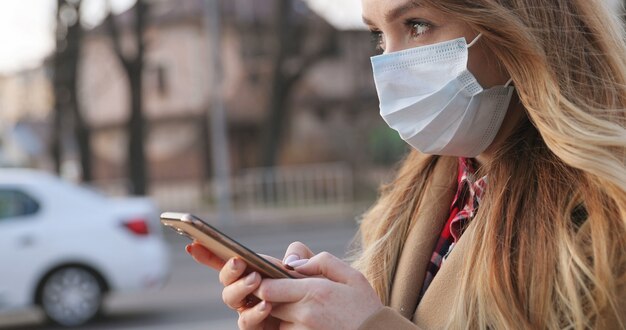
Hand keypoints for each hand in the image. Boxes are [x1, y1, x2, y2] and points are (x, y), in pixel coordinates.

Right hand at [186, 241, 315, 328]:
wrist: (326, 315)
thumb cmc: (317, 290)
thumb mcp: (312, 266)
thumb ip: (300, 254)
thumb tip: (289, 261)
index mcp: (254, 273)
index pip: (227, 262)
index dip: (208, 254)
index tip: (193, 244)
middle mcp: (247, 292)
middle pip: (225, 281)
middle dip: (229, 270)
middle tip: (241, 263)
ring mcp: (250, 311)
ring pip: (231, 300)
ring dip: (240, 288)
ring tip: (256, 281)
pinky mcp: (258, 328)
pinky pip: (247, 322)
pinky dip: (254, 312)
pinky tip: (266, 304)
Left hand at [255, 251, 383, 329]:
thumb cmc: (365, 307)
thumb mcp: (352, 276)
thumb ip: (322, 262)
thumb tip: (294, 263)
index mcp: (314, 292)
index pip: (268, 289)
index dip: (262, 283)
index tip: (266, 278)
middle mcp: (305, 314)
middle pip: (268, 305)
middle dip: (272, 297)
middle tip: (285, 292)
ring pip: (276, 321)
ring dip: (282, 315)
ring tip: (305, 311)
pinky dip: (291, 327)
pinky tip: (310, 323)